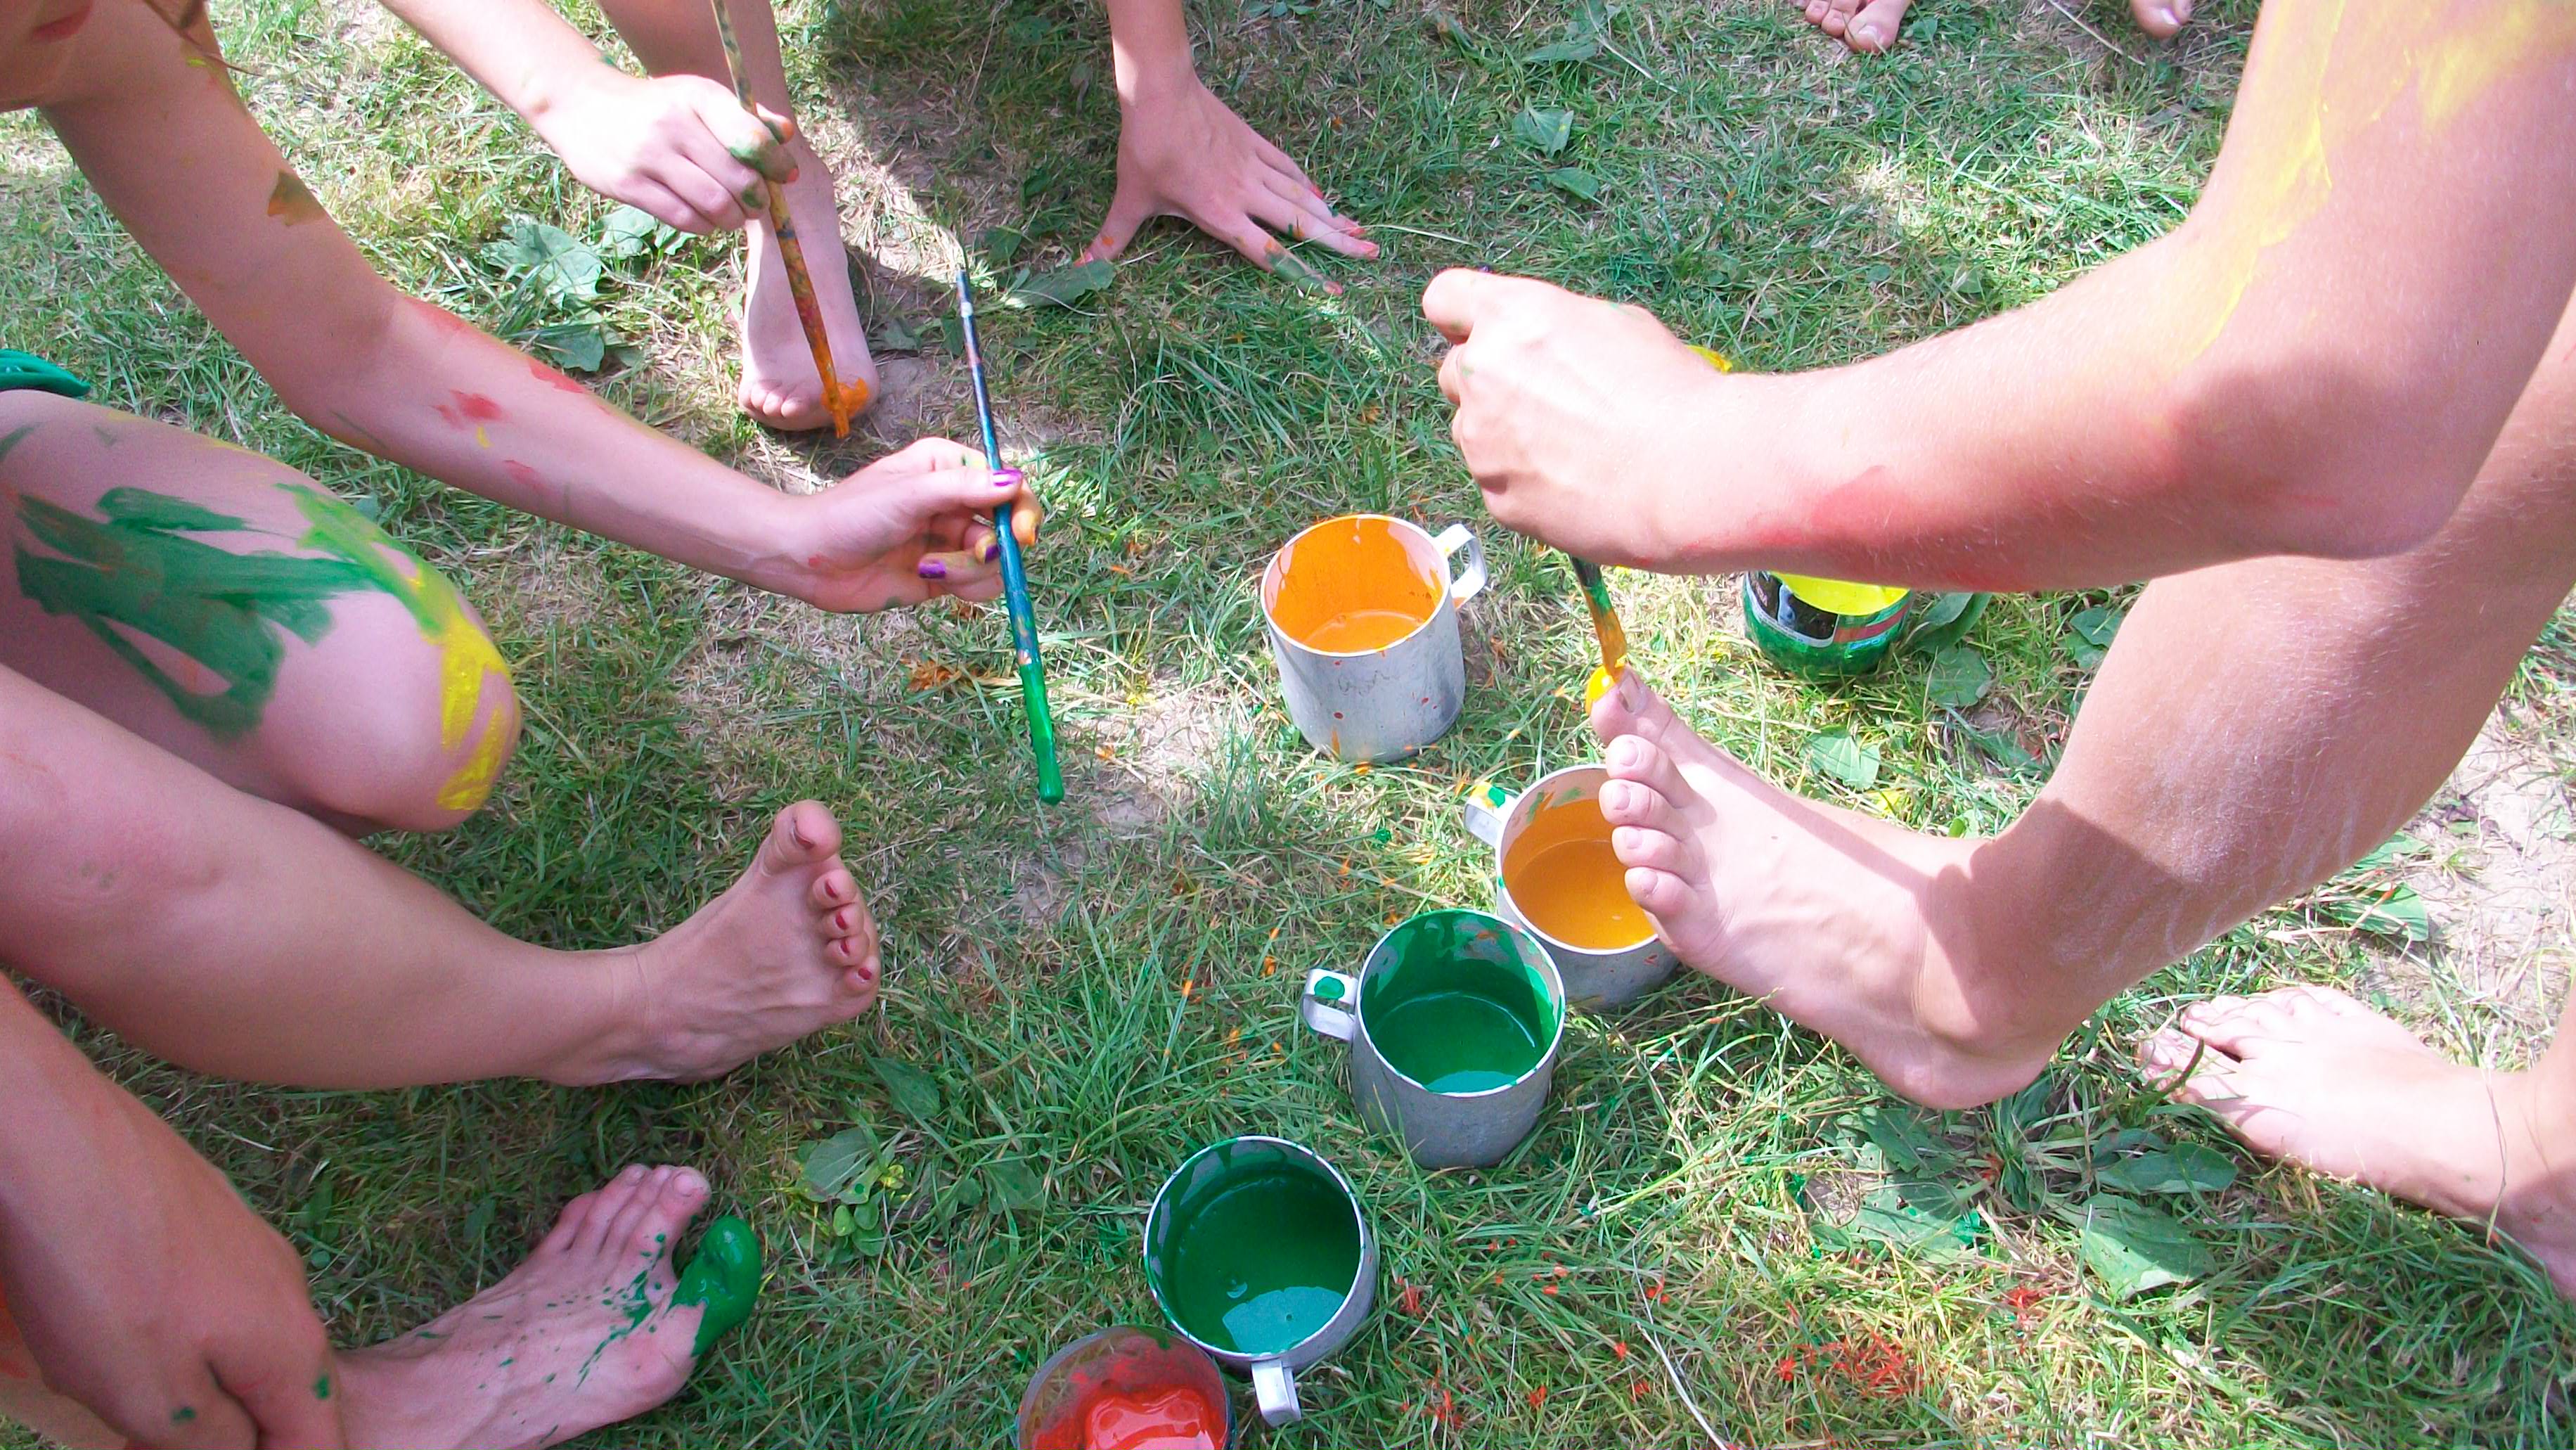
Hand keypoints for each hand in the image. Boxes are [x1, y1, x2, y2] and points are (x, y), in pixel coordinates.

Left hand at [0, 1065, 341, 1449]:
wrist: (57, 1142)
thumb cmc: (103, 1280)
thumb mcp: (150, 1400)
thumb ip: (213, 1442)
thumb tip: (243, 1447)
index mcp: (290, 1347)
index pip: (322, 1438)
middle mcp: (288, 1290)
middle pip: (286, 1389)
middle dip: (246, 1430)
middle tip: (167, 1439)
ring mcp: (249, 1243)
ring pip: (246, 1339)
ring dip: (210, 1384)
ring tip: (145, 1402)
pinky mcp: (203, 1213)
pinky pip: (213, 1297)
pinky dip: (186, 1334)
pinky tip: (127, 1329)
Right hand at [529, 67, 794, 232]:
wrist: (581, 105)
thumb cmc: (655, 107)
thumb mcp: (697, 98)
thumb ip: (744, 117)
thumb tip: (786, 135)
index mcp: (698, 98)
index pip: (752, 138)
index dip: (776, 164)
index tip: (784, 176)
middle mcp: (674, 124)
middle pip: (738, 179)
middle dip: (757, 200)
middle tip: (756, 204)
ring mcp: (649, 155)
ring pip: (714, 203)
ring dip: (732, 217)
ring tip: (732, 214)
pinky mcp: (629, 184)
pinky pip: (683, 217)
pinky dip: (704, 225)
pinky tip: (704, 218)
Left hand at [778, 438, 1044, 612]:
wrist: (809, 559)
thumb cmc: (851, 514)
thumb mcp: (909, 493)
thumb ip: (965, 487)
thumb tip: (1016, 481)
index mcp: (949, 468)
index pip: (1007, 484)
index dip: (1021, 508)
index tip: (1022, 533)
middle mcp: (956, 502)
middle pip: (1009, 526)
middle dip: (996, 545)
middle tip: (978, 554)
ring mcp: (951, 540)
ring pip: (996, 560)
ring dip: (970, 568)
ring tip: (930, 568)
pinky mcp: (944, 576)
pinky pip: (978, 584)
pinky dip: (963, 585)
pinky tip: (927, 577)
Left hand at [1081, 77, 1374, 289]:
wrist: (1162, 93)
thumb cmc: (1146, 149)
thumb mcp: (1130, 197)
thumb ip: (1114, 235)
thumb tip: (1081, 263)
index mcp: (1220, 214)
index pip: (1268, 251)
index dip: (1302, 273)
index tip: (1331, 288)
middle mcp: (1245, 194)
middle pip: (1300, 225)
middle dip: (1337, 243)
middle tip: (1371, 257)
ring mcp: (1254, 166)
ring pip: (1302, 197)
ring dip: (1333, 216)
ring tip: (1362, 232)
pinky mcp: (1255, 144)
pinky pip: (1289, 169)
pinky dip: (1309, 185)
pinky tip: (1324, 197)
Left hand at [1423, 268, 1727, 567]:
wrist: (1688, 476)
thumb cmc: (1668, 392)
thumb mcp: (1617, 325)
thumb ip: (1556, 328)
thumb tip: (1540, 343)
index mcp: (1511, 316)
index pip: (1444, 298)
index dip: (1461, 316)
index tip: (1481, 331)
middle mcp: (1482, 373)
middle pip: (1454, 372)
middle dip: (1488, 382)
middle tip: (1544, 397)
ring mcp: (1481, 441)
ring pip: (1474, 433)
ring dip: (1506, 436)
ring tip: (1574, 448)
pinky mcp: (1495, 497)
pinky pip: (1499, 483)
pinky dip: (1527, 483)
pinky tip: (1577, 484)